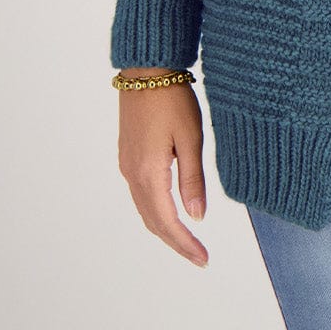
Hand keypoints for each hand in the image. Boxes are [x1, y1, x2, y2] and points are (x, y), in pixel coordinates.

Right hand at [116, 69, 209, 267]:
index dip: (185, 244)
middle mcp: (133, 174)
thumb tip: (197, 217)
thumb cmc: (172, 98)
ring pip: (145, 209)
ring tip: (188, 239)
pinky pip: (141, 195)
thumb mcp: (191, 137)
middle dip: (176, 241)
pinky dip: (156, 210)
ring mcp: (127, 165)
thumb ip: (192, 179)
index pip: (167, 222)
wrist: (146, 70)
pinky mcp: (128, 156)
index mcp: (149, 173)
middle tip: (199, 256)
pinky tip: (171, 210)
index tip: (203, 259)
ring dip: (165, 227)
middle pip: (153, 221)